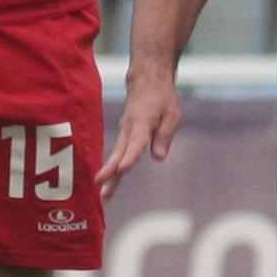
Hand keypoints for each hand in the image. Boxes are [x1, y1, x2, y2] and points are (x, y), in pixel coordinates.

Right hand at [99, 75, 180, 200]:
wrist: (147, 80)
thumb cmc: (162, 98)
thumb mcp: (172, 114)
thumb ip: (164, 135)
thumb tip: (158, 158)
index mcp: (142, 122)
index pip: (136, 142)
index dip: (130, 157)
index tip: (123, 170)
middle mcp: (129, 129)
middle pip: (120, 153)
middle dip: (111, 173)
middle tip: (104, 192)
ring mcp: (124, 132)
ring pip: (116, 156)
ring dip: (109, 175)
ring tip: (104, 196)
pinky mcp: (124, 135)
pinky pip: (117, 153)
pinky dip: (112, 169)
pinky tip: (108, 184)